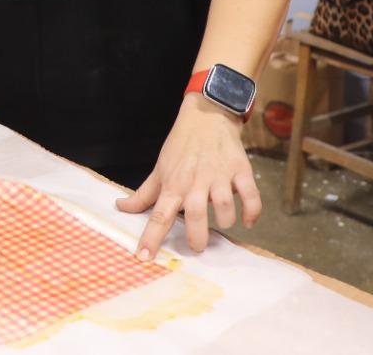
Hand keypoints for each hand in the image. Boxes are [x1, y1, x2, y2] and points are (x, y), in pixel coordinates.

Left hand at [116, 97, 260, 260]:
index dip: (150, 238)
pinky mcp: (240, 170)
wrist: (207, 115)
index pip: (159, 215)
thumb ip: (143, 193)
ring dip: (225, 221)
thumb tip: (120, 208)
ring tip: (222, 224)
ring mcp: (219, 176)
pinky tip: (246, 221)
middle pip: (195, 214)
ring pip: (224, 206)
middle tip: (197, 247)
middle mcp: (196, 182)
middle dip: (197, 237)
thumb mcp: (160, 168)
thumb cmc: (181, 146)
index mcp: (173, 184)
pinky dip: (251, 212)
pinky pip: (250, 196)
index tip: (143, 257)